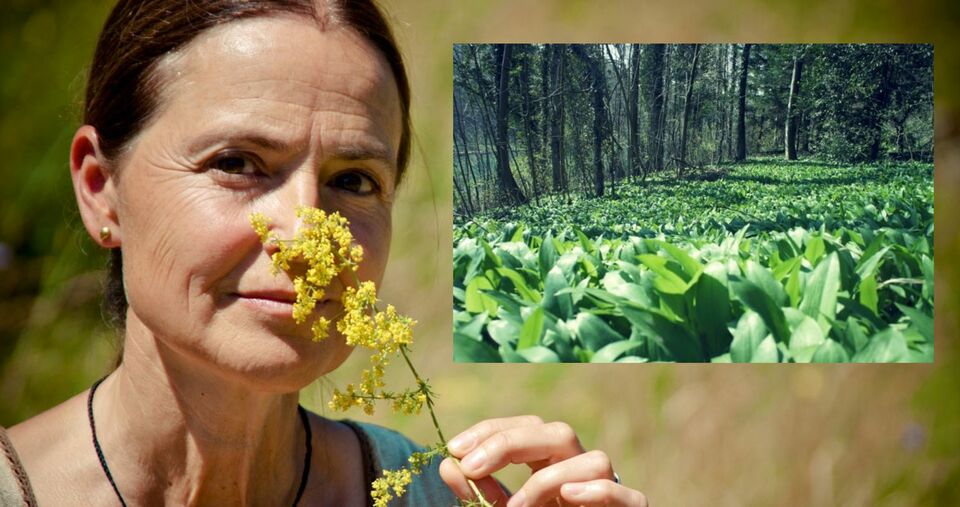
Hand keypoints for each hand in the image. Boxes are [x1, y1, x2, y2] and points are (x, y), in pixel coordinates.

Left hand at [439, 416, 646, 506]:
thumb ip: (480, 494)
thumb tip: (447, 464)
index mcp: (552, 465)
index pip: (525, 428)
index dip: (491, 431)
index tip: (454, 449)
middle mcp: (580, 471)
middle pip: (557, 433)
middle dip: (511, 441)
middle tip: (471, 464)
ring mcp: (609, 491)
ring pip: (595, 460)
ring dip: (549, 479)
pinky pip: (626, 494)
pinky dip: (598, 491)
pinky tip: (568, 496)